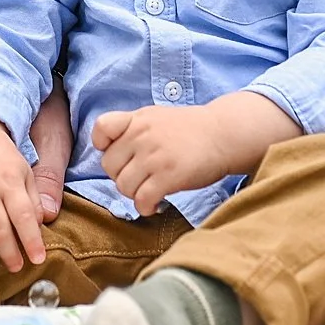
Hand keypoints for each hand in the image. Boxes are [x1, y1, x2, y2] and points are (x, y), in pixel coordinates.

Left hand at [93, 105, 235, 215]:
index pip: (101, 128)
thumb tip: (110, 149)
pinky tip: (156, 204)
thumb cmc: (190, 129)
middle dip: (122, 176)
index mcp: (137, 119)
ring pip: (123, 186)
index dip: (103, 145)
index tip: (120, 154)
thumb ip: (133, 129)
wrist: (223, 134)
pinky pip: (142, 200)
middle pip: (109, 166)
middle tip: (140, 178)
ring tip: (150, 190)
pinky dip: (145, 207)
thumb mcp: (156, 117)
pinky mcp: (168, 176)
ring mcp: (154, 156)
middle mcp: (142, 136)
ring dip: (134, 194)